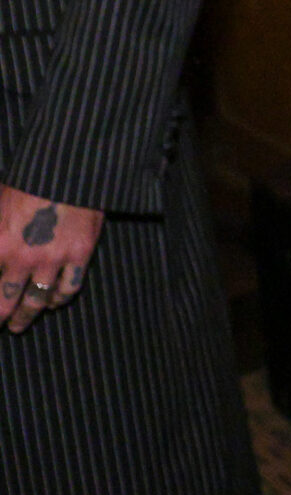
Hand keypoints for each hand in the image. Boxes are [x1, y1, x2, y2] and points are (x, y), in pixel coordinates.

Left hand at [0, 185, 103, 333]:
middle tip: (0, 325)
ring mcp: (52, 259)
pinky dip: (60, 298)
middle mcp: (21, 259)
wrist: (68, 168)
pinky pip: (69, 287)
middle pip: (5, 302)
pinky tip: (55, 302)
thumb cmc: (27, 182)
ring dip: (26, 316)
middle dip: (0, 317)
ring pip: (37, 300)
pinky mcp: (79, 254)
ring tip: (20, 324)